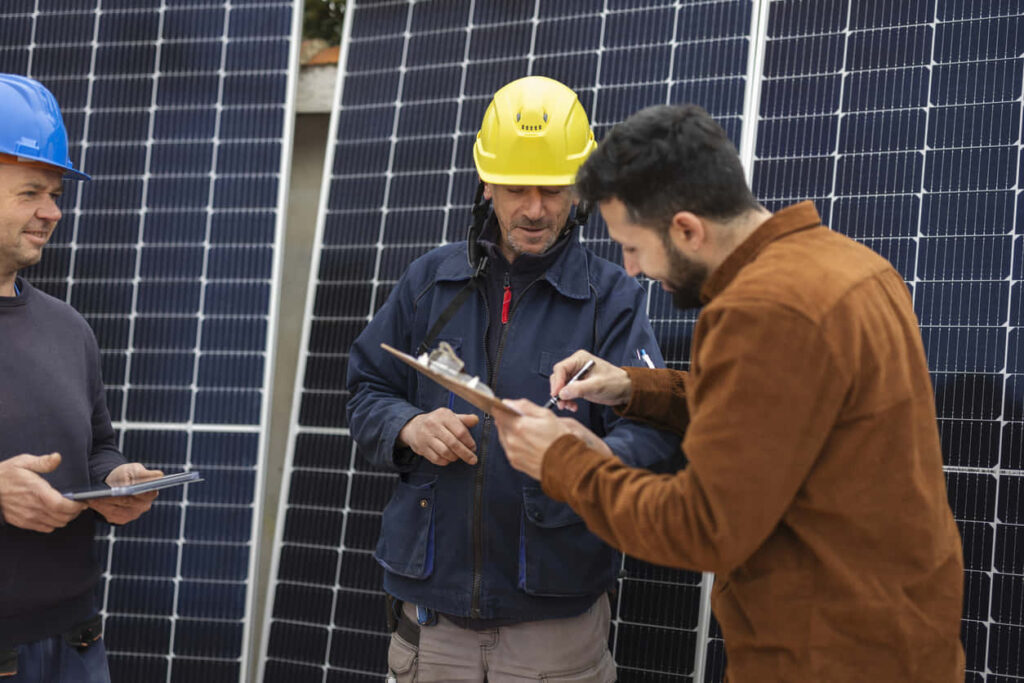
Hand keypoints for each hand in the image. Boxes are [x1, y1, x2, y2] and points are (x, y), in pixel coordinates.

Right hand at [0, 453, 85, 532]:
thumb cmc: (6, 474)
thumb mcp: (23, 462)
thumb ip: (43, 462)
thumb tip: (57, 457)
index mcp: (36, 491)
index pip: (61, 505)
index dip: (75, 506)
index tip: (82, 502)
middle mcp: (33, 507)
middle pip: (62, 517)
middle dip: (75, 512)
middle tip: (78, 504)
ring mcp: (28, 517)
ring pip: (56, 524)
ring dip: (66, 518)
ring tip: (68, 509)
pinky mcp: (24, 522)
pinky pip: (46, 528)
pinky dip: (54, 523)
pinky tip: (55, 514)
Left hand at [88, 463, 162, 524]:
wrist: (117, 483)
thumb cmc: (127, 475)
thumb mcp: (135, 469)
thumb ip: (146, 474)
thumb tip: (158, 477)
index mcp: (152, 491)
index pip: (147, 493)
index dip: (136, 490)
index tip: (125, 488)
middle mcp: (145, 505)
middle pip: (128, 501)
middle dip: (114, 497)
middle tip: (101, 493)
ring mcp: (133, 514)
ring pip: (117, 509)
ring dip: (104, 503)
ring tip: (92, 497)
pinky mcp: (121, 519)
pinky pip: (109, 514)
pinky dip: (100, 507)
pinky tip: (92, 501)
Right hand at [398, 408, 479, 465]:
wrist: (414, 426)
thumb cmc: (437, 422)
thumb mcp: (450, 417)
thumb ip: (464, 419)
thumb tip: (476, 419)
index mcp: (443, 415)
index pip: (460, 431)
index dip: (469, 442)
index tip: (473, 447)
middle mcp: (433, 424)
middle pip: (453, 443)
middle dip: (465, 453)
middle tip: (473, 459)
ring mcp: (426, 437)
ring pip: (445, 452)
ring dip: (455, 457)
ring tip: (458, 456)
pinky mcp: (421, 447)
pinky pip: (437, 459)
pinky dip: (445, 461)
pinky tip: (448, 458)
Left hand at [494, 399, 610, 479]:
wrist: (566, 464)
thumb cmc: (560, 440)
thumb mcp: (546, 415)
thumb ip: (525, 406)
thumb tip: (510, 402)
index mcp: (519, 427)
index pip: (498, 413)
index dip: (500, 408)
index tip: (501, 407)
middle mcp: (512, 441)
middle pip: (500, 425)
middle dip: (506, 420)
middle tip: (521, 420)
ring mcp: (512, 453)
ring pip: (504, 437)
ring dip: (509, 432)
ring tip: (526, 432)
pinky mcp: (515, 462)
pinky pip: (509, 449)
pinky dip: (514, 444)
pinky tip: (527, 443)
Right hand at [550, 351, 631, 411]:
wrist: (625, 390)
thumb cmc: (615, 382)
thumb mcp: (597, 385)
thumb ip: (579, 388)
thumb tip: (562, 393)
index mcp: (580, 359)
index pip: (561, 368)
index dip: (557, 381)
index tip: (556, 394)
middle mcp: (576, 366)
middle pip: (558, 377)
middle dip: (558, 391)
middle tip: (561, 403)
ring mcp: (576, 376)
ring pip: (560, 386)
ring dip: (562, 398)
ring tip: (569, 406)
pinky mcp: (578, 385)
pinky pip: (566, 392)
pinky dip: (567, 400)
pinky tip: (573, 406)